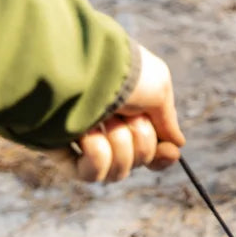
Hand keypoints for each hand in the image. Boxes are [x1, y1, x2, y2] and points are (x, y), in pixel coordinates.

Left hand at [76, 45, 184, 182]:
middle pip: (137, 162)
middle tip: (126, 116)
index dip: (161, 156)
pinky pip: (91, 175)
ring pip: (117, 172)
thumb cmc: (122, 71)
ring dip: (120, 147)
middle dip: (140, 144)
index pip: (149, 150)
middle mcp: (103, 124)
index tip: (169, 151)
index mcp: (125, 110)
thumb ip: (167, 120)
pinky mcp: (59, 150)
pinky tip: (87, 134)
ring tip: (105, 120)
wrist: (82, 61)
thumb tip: (176, 143)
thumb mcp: (159, 87)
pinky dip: (97, 157)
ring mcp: (80, 139)